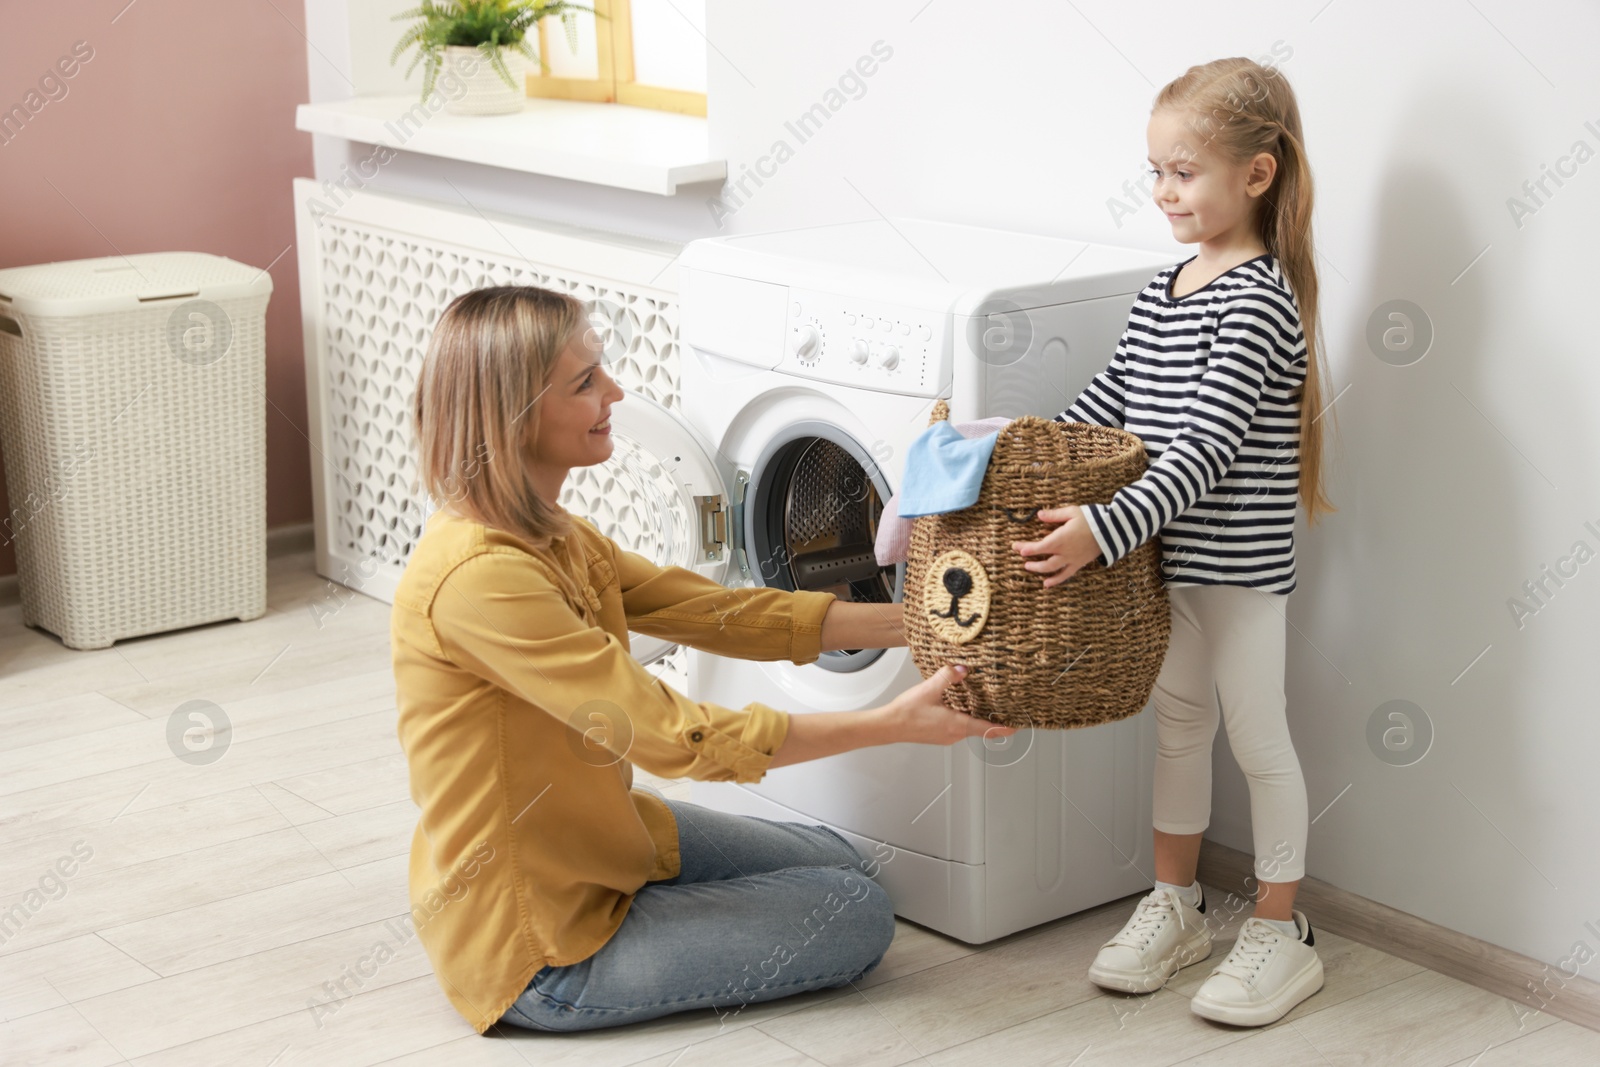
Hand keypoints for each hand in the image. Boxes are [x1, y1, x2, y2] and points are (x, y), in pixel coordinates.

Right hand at [884, 664, 1017, 744]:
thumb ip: (948, 677)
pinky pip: (957, 727)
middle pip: (980, 730)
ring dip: (976, 719)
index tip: (1017, 726)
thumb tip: (962, 669)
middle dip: (993, 721)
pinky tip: (957, 707)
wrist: (888, 726)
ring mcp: (946, 737)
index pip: (988, 730)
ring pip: (968, 728)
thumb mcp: (929, 689)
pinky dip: (963, 719)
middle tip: (1004, 711)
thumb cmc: (906, 713)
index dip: (1004, 728)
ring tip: (982, 705)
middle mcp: (954, 734)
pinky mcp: (938, 735)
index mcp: (957, 725)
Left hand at [1013, 504, 1101, 586]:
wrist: (1113, 530)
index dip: (1027, 548)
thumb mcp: (1072, 512)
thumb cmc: (1093, 519)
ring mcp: (1072, 560)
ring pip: (1052, 569)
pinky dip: (1056, 580)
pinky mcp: (1079, 564)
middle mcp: (1065, 552)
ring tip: (1028, 567)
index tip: (1017, 548)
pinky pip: (1066, 575)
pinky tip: (1047, 584)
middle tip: (1020, 556)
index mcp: (1061, 539)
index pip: (1039, 546)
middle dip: (1030, 558)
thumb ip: (1054, 515)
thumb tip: (1039, 515)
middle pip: (1043, 559)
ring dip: (1039, 569)